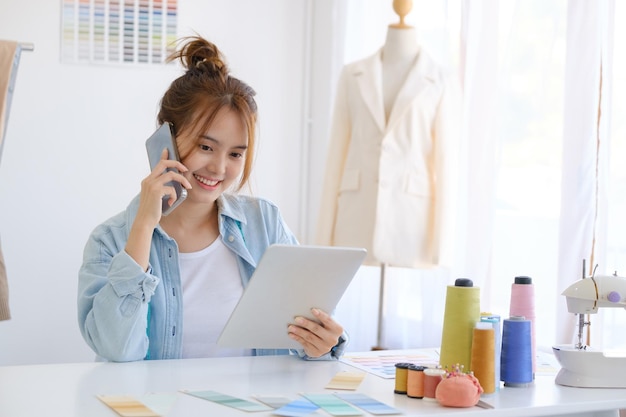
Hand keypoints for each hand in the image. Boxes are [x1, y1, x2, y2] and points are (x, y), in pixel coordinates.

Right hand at [125, 148, 191, 270]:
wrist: (144, 221)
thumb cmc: (152, 211)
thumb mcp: (156, 197)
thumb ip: (162, 188)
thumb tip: (174, 184)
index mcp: (148, 180)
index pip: (158, 164)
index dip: (164, 156)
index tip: (168, 149)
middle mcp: (148, 180)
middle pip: (164, 163)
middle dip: (177, 163)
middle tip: (185, 169)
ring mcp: (151, 185)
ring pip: (171, 175)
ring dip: (182, 180)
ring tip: (188, 187)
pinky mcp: (156, 191)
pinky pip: (171, 189)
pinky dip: (174, 196)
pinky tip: (171, 203)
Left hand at [288, 308, 342, 357]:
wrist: (325, 343)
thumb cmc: (324, 328)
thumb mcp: (327, 323)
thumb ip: (321, 318)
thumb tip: (306, 309)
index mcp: (337, 329)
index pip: (328, 320)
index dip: (320, 315)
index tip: (312, 310)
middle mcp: (332, 339)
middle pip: (317, 329)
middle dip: (306, 323)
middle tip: (296, 319)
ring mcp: (325, 348)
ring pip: (309, 337)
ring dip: (299, 331)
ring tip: (291, 327)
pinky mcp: (316, 353)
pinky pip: (305, 344)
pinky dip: (297, 338)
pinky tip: (292, 334)